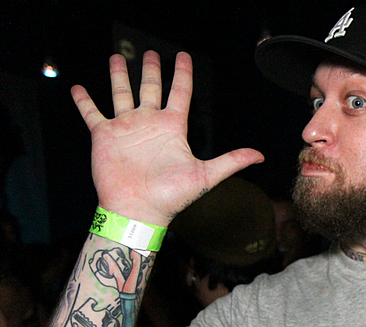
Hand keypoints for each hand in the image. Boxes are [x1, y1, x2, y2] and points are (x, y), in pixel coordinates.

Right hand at [71, 51, 263, 226]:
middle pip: (150, 89)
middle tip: (150, 53)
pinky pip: (92, 114)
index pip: (179, 92)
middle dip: (150, 71)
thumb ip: (232, 161)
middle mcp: (149, 124)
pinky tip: (79, 89)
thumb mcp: (206, 175)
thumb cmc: (172, 197)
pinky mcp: (105, 136)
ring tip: (116, 58)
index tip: (184, 56)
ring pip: (121, 94)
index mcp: (172, 128)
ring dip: (118, 77)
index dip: (182, 74)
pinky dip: (85, 101)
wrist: (139, 211)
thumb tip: (261, 156)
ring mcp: (126, 129)